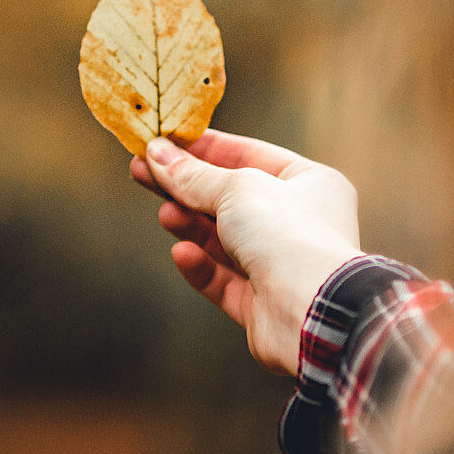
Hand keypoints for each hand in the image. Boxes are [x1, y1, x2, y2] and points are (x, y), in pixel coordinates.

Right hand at [130, 130, 363, 375]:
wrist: (311, 312)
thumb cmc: (290, 237)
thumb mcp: (236, 189)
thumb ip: (193, 175)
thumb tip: (156, 153)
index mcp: (311, 184)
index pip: (250, 154)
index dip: (205, 147)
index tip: (164, 141)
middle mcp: (300, 223)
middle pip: (231, 198)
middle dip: (186, 187)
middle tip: (142, 171)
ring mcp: (281, 265)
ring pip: (225, 241)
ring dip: (192, 226)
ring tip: (165, 214)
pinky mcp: (263, 304)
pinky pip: (225, 280)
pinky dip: (202, 267)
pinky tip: (182, 254)